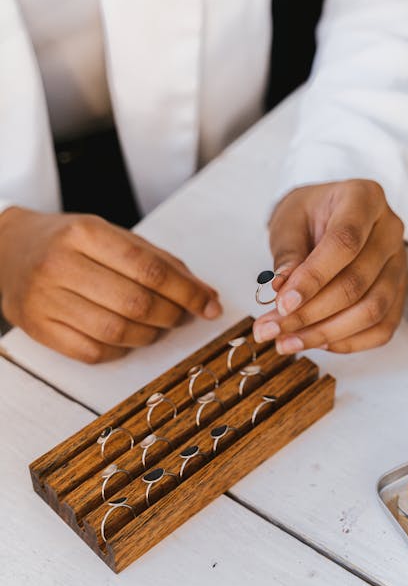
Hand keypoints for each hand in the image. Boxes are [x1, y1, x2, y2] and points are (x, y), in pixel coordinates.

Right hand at [0, 207, 221, 362]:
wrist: (7, 249)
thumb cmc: (70, 243)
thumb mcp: (113, 237)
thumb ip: (161, 263)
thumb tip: (207, 297)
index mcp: (85, 232)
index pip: (150, 269)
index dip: (188, 292)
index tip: (210, 306)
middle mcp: (61, 264)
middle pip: (136, 303)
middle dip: (172, 315)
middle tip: (182, 317)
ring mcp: (45, 299)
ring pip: (116, 332)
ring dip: (150, 336)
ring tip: (157, 326)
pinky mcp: (38, 328)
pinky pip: (93, 353)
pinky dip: (120, 350)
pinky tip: (127, 338)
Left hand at [253, 181, 406, 353]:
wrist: (329, 216)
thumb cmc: (308, 216)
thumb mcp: (288, 223)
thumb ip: (287, 255)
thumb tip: (281, 291)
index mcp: (364, 199)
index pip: (344, 243)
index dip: (313, 278)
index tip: (282, 304)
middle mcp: (390, 230)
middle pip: (357, 282)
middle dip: (310, 314)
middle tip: (271, 330)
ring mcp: (400, 263)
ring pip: (372, 310)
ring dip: (326, 333)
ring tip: (286, 342)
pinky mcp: (400, 292)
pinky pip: (382, 328)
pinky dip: (348, 342)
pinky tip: (316, 341)